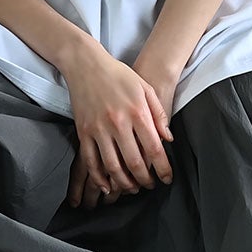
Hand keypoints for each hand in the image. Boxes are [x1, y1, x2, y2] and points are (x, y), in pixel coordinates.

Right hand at [62, 42, 175, 208]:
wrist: (86, 64)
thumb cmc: (119, 75)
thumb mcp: (145, 88)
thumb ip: (158, 114)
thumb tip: (168, 139)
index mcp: (137, 112)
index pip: (154, 149)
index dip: (163, 168)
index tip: (167, 178)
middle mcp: (118, 123)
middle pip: (135, 162)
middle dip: (145, 180)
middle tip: (150, 185)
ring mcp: (98, 129)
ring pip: (112, 167)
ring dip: (124, 183)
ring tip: (132, 187)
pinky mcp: (83, 132)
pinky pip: (91, 162)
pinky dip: (99, 177)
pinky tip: (108, 185)